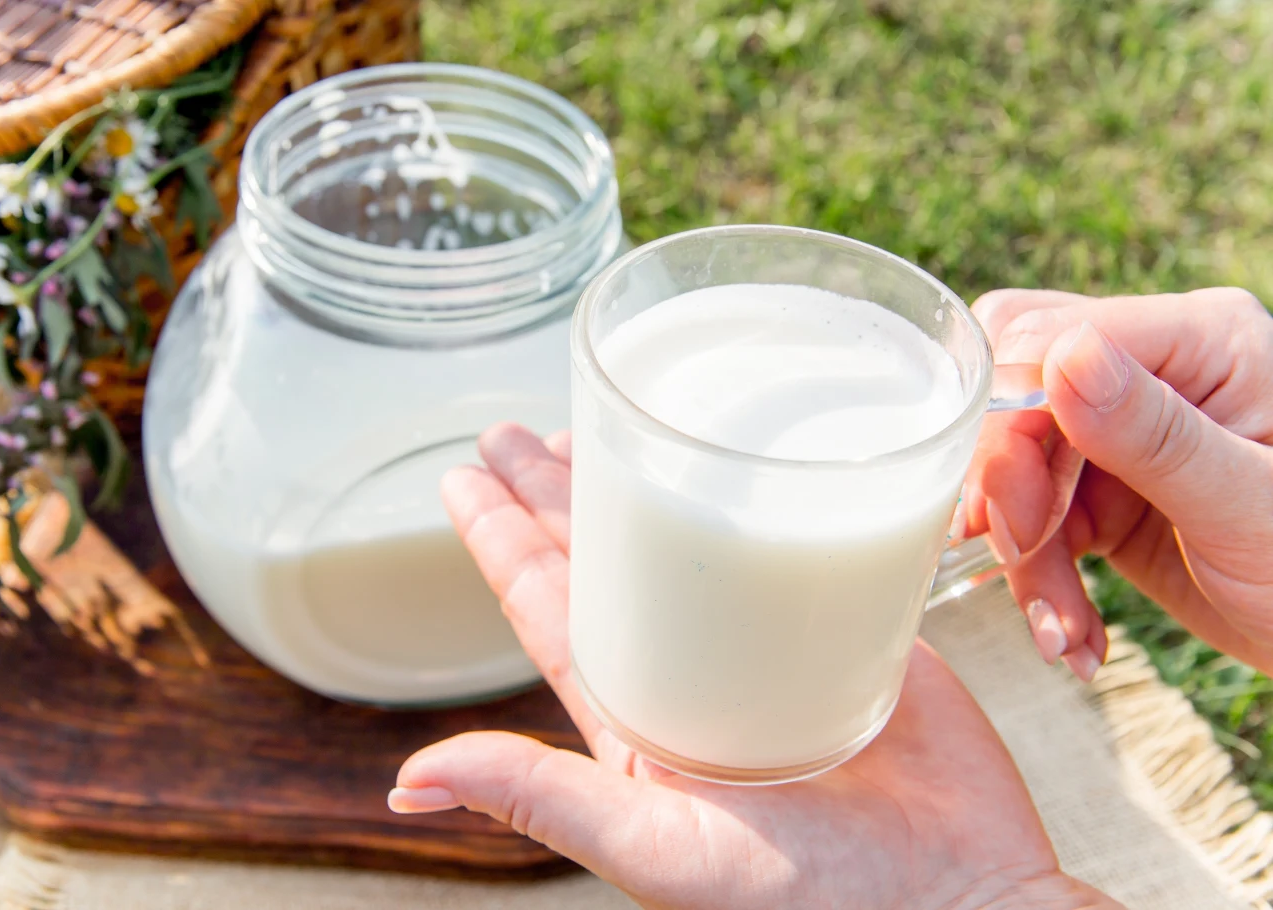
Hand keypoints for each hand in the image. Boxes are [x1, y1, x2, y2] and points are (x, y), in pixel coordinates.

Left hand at [389, 424, 1120, 909]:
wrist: (962, 905)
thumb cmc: (813, 902)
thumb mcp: (656, 850)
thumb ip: (541, 802)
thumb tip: (408, 780)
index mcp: (637, 722)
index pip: (549, 606)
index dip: (503, 539)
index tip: (465, 478)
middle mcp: (693, 675)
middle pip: (609, 556)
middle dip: (558, 490)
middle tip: (518, 432)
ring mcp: (769, 646)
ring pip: (687, 541)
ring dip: (644, 483)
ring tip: (602, 425)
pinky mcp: (846, 626)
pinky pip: (789, 544)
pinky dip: (759, 496)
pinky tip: (742, 455)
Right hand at [965, 288, 1272, 678]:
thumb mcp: (1249, 505)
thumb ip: (1157, 432)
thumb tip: (1066, 356)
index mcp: (1201, 340)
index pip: (1048, 337)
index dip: (1009, 421)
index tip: (1010, 513)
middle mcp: (1154, 372)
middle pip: (1015, 396)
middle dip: (1004, 487)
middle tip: (1021, 556)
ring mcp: (1126, 434)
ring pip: (1014, 470)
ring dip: (1026, 558)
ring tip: (1064, 633)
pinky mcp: (1106, 493)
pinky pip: (1033, 520)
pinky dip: (1042, 581)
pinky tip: (1074, 632)